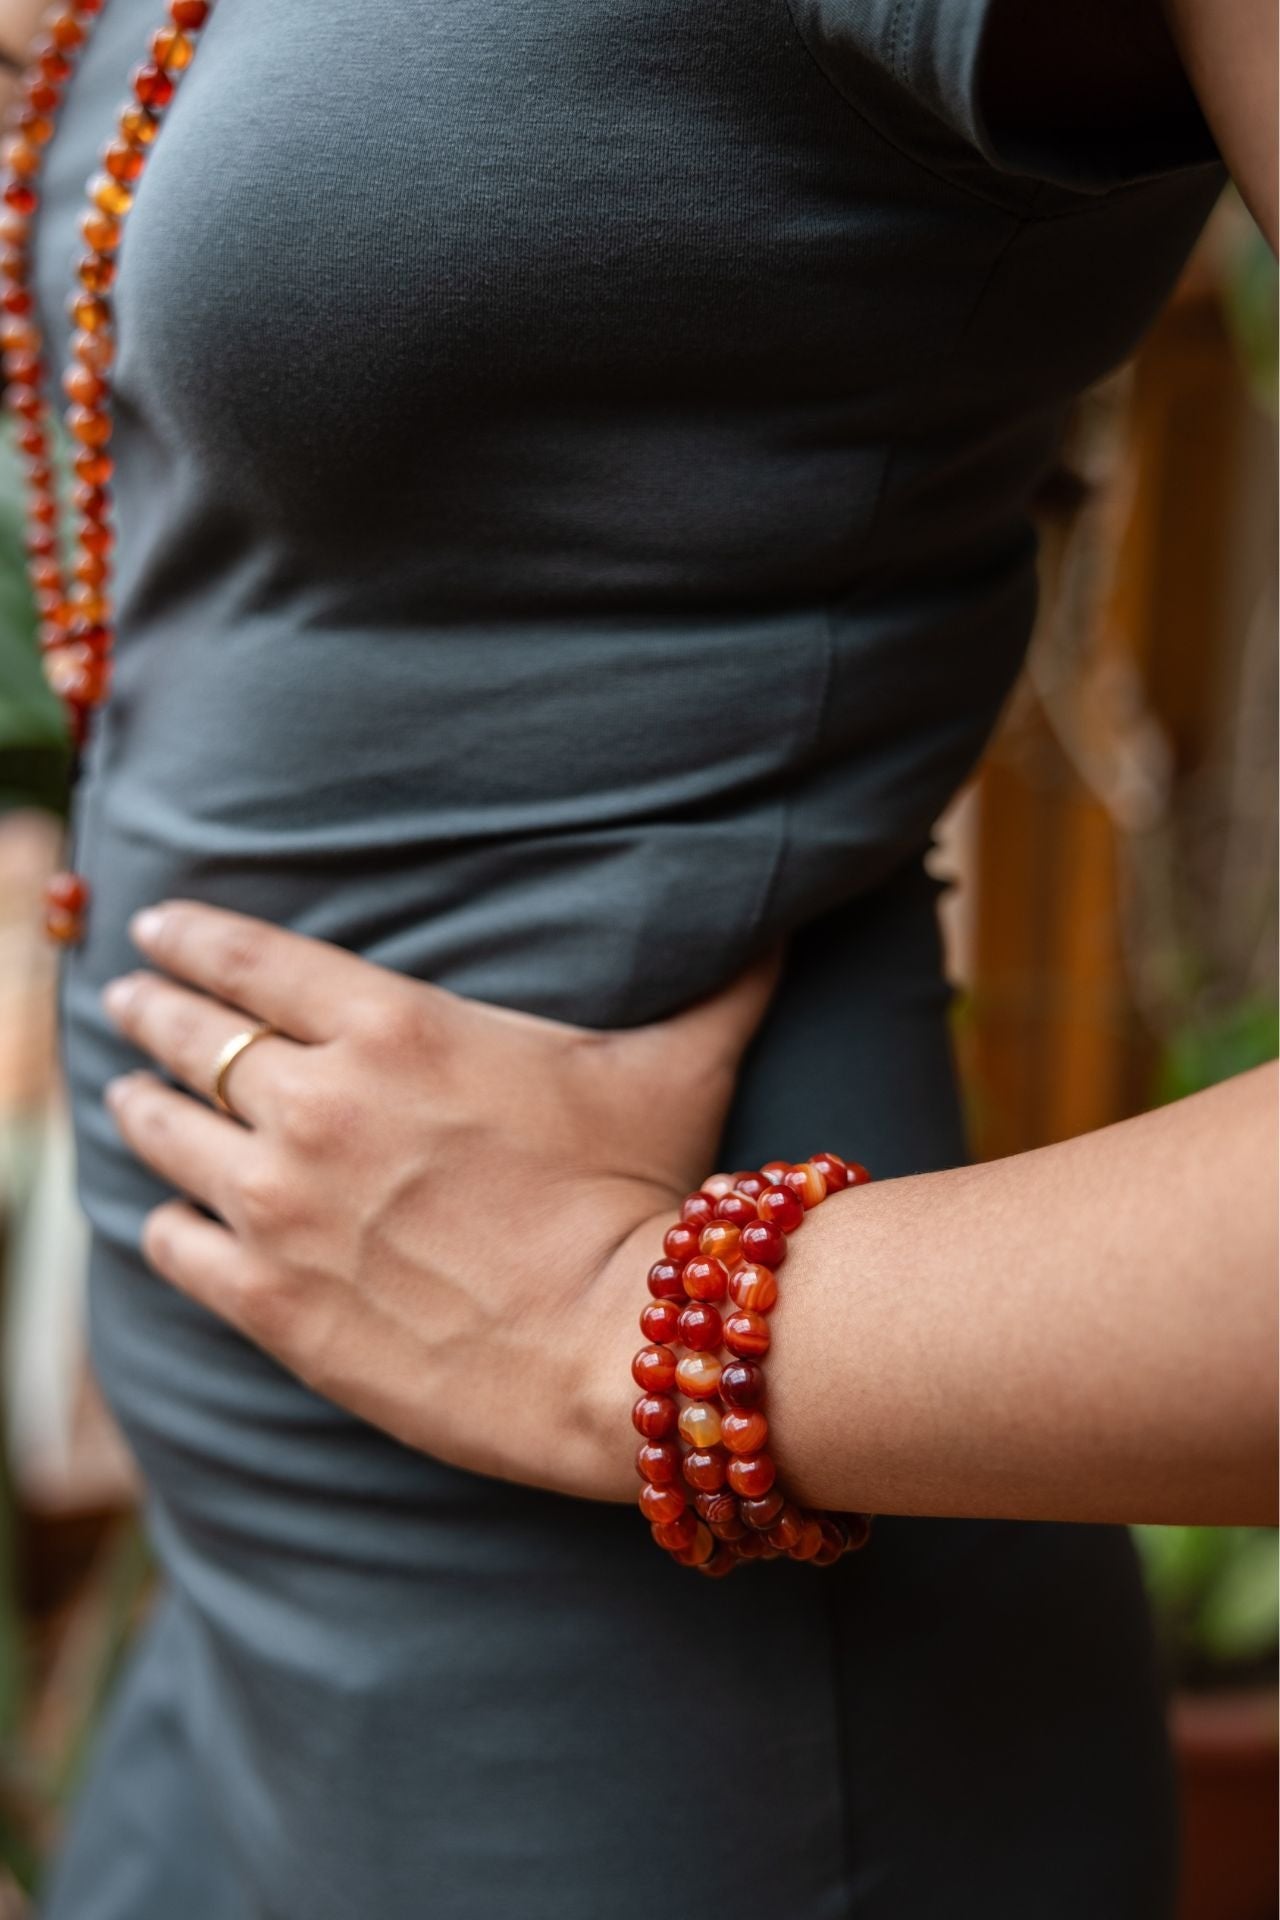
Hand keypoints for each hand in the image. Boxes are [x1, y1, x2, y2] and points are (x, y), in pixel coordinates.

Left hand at [101, 902, 778, 1500]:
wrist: (615, 1355)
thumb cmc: (641, 1198)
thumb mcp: (679, 1069)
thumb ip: (721, 982)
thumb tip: (783, 920)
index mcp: (395, 1028)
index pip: (253, 957)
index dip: (191, 936)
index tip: (158, 928)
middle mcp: (318, 1102)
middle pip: (192, 1035)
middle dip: (150, 1010)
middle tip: (127, 1001)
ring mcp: (282, 1204)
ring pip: (165, 1132)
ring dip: (142, 1107)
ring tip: (129, 1097)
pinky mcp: (270, 1301)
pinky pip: (174, 1243)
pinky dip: (165, 1221)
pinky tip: (163, 1215)